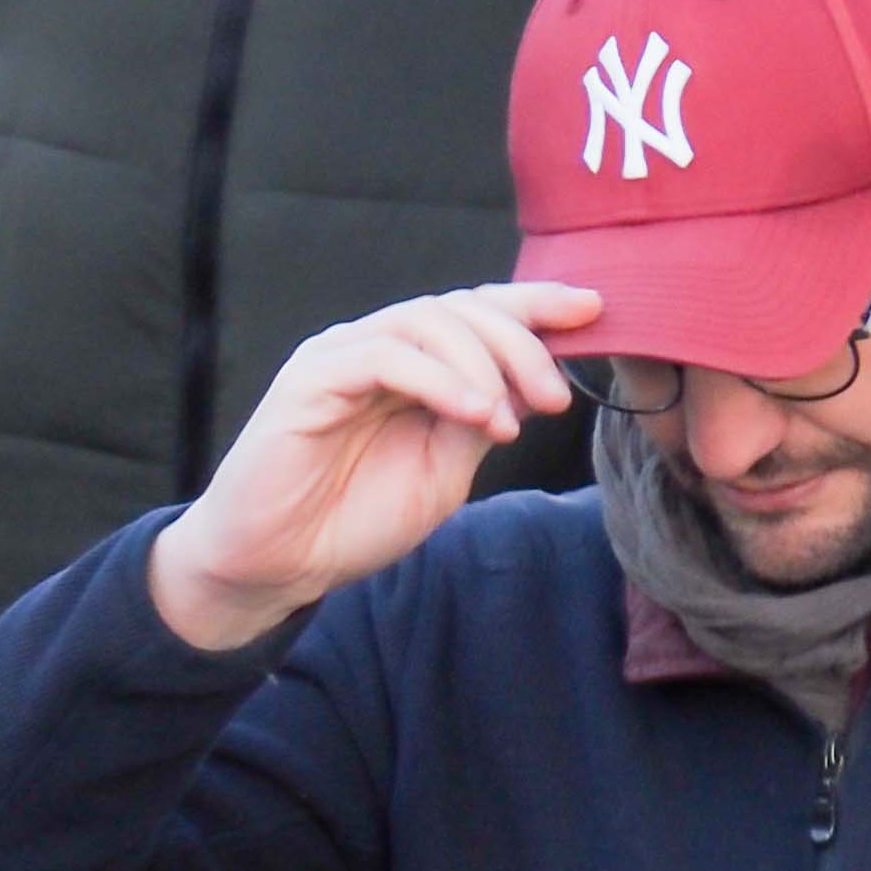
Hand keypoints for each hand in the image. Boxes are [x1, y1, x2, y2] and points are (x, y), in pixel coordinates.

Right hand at [146, 282, 598, 650]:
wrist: (276, 566)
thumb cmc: (349, 523)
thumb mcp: (443, 471)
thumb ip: (478, 420)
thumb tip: (524, 382)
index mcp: (409, 368)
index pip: (475, 312)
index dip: (534, 304)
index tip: (594, 312)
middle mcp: (373, 350)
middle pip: (460, 307)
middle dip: (520, 344)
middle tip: (552, 400)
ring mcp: (338, 359)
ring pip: (427, 321)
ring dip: (484, 364)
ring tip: (507, 420)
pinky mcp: (309, 379)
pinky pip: (384, 355)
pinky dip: (440, 379)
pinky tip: (472, 415)